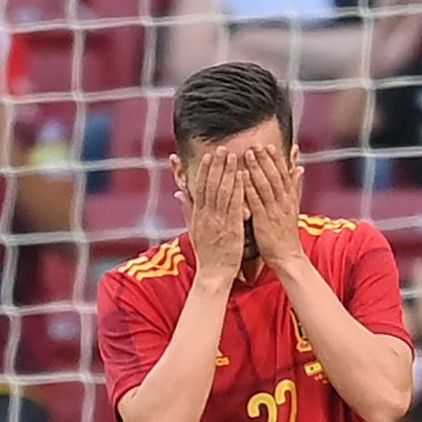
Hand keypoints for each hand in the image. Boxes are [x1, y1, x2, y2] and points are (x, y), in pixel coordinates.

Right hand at [178, 146, 244, 284]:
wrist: (213, 274)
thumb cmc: (207, 253)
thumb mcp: (193, 229)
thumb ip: (187, 209)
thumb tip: (178, 193)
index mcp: (198, 215)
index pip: (200, 188)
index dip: (205, 170)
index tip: (210, 155)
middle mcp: (206, 215)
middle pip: (210, 185)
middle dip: (216, 166)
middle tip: (222, 148)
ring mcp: (218, 221)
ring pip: (222, 191)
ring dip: (227, 172)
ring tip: (233, 156)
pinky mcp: (231, 227)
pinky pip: (234, 205)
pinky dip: (237, 189)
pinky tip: (242, 176)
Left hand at [241, 145, 306, 270]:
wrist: (288, 256)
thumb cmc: (285, 233)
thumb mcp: (293, 207)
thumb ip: (294, 187)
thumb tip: (300, 168)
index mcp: (289, 199)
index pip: (283, 174)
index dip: (276, 159)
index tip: (268, 146)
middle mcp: (283, 202)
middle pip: (275, 176)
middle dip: (265, 159)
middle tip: (256, 144)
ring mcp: (274, 211)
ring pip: (266, 185)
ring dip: (257, 169)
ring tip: (248, 154)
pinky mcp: (264, 221)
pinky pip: (256, 201)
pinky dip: (249, 188)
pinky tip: (241, 177)